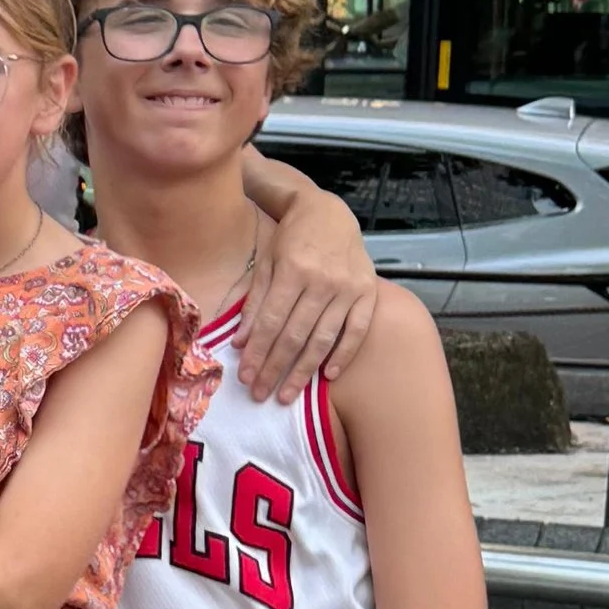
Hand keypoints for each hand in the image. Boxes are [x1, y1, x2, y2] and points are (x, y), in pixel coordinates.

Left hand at [235, 188, 379, 401]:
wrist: (328, 213)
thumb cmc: (290, 240)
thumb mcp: (266, 264)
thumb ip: (255, 302)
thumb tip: (241, 343)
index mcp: (293, 271)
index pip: (271, 322)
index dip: (257, 353)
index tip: (245, 377)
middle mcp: (322, 281)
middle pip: (295, 336)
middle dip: (275, 369)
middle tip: (260, 395)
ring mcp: (348, 288)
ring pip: (323, 338)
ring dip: (303, 371)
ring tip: (286, 395)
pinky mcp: (368, 292)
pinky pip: (357, 330)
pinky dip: (343, 354)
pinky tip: (328, 376)